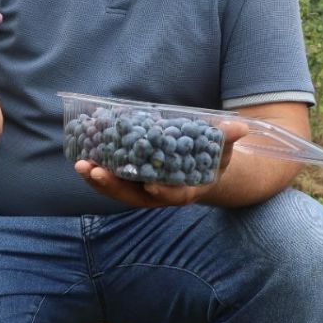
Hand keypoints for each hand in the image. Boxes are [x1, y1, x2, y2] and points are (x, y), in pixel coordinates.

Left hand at [74, 120, 248, 206]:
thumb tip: (241, 126)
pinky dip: (97, 171)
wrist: (199, 166)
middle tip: (94, 171)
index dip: (163, 192)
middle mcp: (161, 195)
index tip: (151, 186)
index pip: (173, 196)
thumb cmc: (211, 157)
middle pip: (136, 196)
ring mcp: (142, 190)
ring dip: (98, 179)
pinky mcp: (130, 180)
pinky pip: (111, 179)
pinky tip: (81, 158)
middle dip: (114, 185)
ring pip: (118, 190)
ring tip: (81, 165)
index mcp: (185, 190)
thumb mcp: (222, 148)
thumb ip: (227, 138)